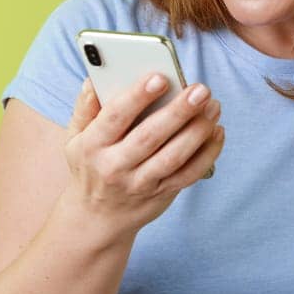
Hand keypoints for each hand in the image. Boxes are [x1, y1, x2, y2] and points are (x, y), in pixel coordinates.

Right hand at [60, 74, 226, 234]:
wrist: (96, 217)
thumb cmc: (90, 165)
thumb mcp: (76, 138)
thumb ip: (86, 108)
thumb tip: (94, 79)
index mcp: (91, 145)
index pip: (115, 117)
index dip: (137, 96)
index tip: (160, 77)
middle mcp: (114, 166)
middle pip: (150, 136)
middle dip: (178, 111)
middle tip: (201, 89)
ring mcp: (140, 183)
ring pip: (173, 156)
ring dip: (197, 131)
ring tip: (213, 106)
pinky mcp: (162, 193)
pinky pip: (189, 174)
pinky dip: (208, 153)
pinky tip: (217, 131)